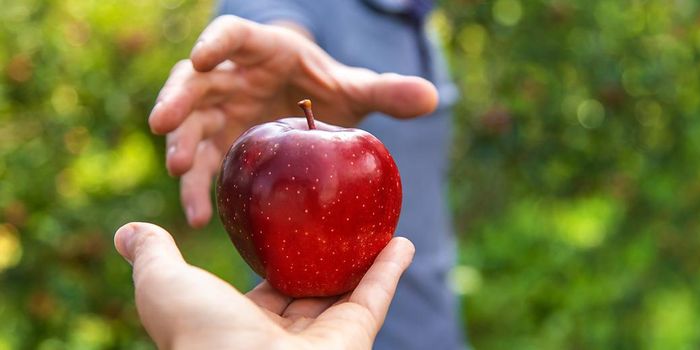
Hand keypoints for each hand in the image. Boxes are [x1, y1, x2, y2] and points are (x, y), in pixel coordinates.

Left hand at [114, 222, 414, 348]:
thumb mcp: (165, 287)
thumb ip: (154, 258)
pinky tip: (401, 238)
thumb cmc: (200, 337)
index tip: (284, 230)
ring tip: (375, 226)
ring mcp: (324, 336)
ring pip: (348, 290)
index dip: (274, 261)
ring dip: (364, 259)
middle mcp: (286, 336)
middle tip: (336, 223)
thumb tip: (127, 231)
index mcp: (243, 328)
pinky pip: (376, 293)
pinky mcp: (355, 333)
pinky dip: (390, 266)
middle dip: (323, 261)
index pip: (264, 291)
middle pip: (311, 290)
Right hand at [149, 15, 437, 227]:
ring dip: (181, 143)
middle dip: (178, 100)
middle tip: (164, 125)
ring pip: (190, 122)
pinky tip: (200, 215)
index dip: (215, 43)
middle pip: (195, 80)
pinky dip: (199, 188)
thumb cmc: (329, 88)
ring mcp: (220, 110)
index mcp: (263, 50)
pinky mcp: (220, 143)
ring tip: (179, 170)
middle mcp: (232, 76)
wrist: (312, 107)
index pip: (233, 36)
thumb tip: (433, 96)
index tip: (203, 57)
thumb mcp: (356, 88)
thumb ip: (388, 91)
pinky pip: (204, 164)